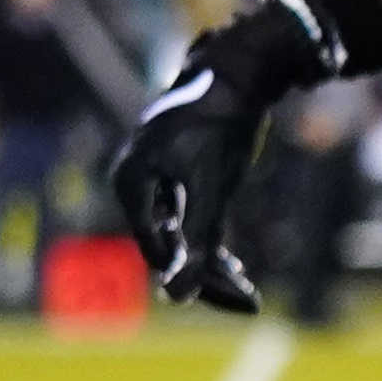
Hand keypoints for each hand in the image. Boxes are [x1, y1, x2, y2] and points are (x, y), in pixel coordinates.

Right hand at [111, 0, 328, 311]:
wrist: (236, 78)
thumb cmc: (219, 128)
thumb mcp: (212, 188)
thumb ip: (199, 241)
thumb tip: (176, 300)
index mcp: (131, 184)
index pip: (156, 250)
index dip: (193, 279)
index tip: (237, 301)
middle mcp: (136, 185)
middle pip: (168, 247)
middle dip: (207, 276)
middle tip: (250, 302)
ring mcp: (155, 182)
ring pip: (181, 237)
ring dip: (213, 266)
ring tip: (248, 294)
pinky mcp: (177, 178)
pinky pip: (189, 222)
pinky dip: (212, 245)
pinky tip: (235, 268)